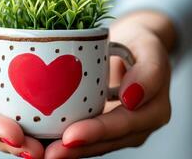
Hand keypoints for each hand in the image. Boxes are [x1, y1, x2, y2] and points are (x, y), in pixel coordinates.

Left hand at [44, 11, 175, 158]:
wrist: (132, 46)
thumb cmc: (140, 44)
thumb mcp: (150, 47)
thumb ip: (148, 72)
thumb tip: (130, 98)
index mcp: (153, 111)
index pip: (123, 125)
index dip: (96, 132)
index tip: (70, 136)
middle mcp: (134, 128)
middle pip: (103, 143)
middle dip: (75, 150)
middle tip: (49, 153)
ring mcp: (115, 130)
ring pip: (90, 146)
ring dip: (65, 151)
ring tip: (38, 152)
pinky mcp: (98, 125)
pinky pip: (82, 137)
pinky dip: (60, 140)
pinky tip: (40, 141)